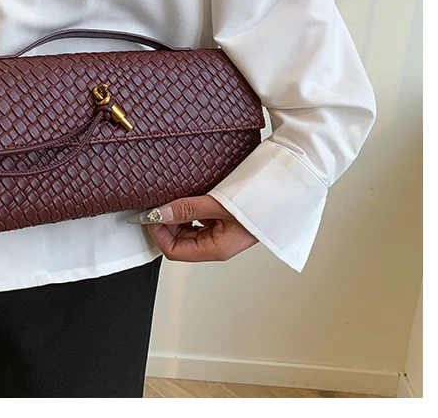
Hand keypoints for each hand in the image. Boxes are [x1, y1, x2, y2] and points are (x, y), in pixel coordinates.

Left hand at [128, 196, 256, 262]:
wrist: (287, 187)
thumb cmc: (261, 199)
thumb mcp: (218, 204)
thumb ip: (187, 208)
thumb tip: (159, 213)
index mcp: (217, 248)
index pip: (174, 251)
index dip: (158, 233)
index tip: (149, 213)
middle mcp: (218, 245)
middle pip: (178, 242)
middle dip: (164, 224)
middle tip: (157, 202)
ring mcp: (221, 233)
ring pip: (187, 230)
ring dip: (176, 216)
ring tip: (171, 197)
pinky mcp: (225, 221)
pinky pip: (199, 220)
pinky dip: (188, 210)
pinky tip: (188, 195)